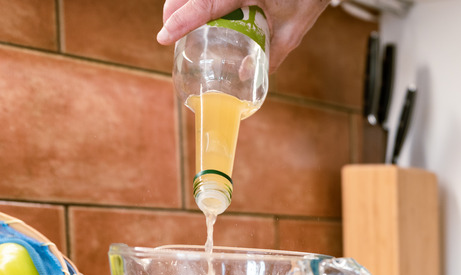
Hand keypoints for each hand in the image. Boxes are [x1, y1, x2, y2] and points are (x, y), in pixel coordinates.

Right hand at [157, 0, 329, 72]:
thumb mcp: (293, 30)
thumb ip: (271, 54)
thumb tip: (246, 76)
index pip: (205, 4)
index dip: (181, 21)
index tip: (163, 37)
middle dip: (173, 10)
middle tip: (169, 33)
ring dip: (182, 2)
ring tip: (178, 22)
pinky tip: (198, 11)